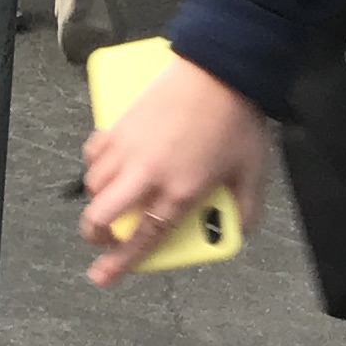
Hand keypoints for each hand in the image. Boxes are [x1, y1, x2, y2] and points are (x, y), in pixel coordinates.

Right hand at [78, 51, 271, 284]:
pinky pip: (94, 154)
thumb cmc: (236, 118)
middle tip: (104, 238)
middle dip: (96, 235)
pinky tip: (111, 165)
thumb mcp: (252, 170)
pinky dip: (96, 165)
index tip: (102, 275)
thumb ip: (246, 208)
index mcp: (181, 190)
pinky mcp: (120, 125)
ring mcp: (129, 148)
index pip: (144, 237)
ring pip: (94, 186)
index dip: (121, 261)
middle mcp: (148, 174)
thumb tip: (240, 229)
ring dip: (99, 200)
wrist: (219, 69)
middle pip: (102, 215)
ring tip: (114, 201)